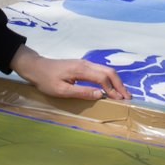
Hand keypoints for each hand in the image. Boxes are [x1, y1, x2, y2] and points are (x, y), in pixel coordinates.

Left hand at [10, 46, 130, 100]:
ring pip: (106, 70)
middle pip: (109, 72)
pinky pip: (101, 71)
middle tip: (128, 98)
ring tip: (123, 94)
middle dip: (120, 85)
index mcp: (81, 69)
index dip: (113, 89)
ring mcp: (85, 63)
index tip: (120, 100)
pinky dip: (109, 79)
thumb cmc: (46, 80)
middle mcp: (86, 64)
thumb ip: (81, 92)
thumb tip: (100, 95)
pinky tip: (111, 87)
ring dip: (116, 82)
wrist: (36, 67)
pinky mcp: (83, 66)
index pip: (103, 78)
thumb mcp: (61, 90)